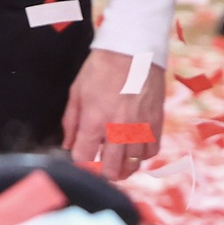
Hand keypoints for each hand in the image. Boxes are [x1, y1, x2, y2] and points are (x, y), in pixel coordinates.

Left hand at [62, 49, 165, 180]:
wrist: (134, 51)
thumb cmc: (101, 69)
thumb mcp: (77, 91)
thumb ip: (71, 121)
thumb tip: (67, 145)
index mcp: (95, 120)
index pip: (84, 158)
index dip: (80, 163)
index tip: (80, 160)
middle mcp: (119, 129)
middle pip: (111, 170)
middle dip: (102, 172)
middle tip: (99, 167)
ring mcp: (140, 128)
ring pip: (132, 165)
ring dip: (123, 167)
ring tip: (116, 162)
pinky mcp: (156, 124)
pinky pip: (151, 152)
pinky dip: (141, 155)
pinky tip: (133, 149)